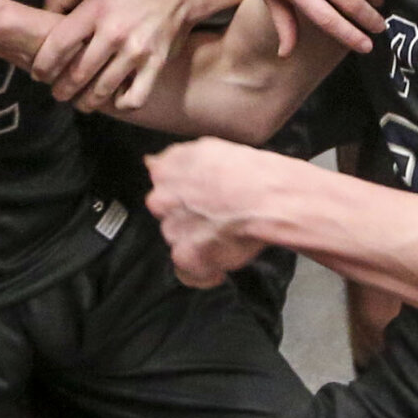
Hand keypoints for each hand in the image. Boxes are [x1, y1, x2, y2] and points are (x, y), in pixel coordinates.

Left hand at [35, 0, 209, 111]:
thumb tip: (43, 16)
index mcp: (95, 10)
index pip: (59, 46)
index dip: (44, 66)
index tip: (38, 74)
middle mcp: (114, 32)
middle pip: (78, 74)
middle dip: (61, 90)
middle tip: (56, 93)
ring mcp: (137, 51)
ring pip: (102, 90)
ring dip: (85, 102)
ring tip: (79, 102)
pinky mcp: (156, 64)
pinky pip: (135, 97)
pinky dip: (121, 104)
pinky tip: (113, 100)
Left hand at [144, 139, 279, 287]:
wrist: (268, 200)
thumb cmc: (248, 171)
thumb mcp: (209, 147)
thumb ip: (176, 159)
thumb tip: (149, 162)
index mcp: (165, 171)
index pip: (161, 185)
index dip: (183, 193)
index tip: (200, 197)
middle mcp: (161, 200)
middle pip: (166, 213)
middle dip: (185, 217)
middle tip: (214, 216)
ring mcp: (171, 230)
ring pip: (176, 239)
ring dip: (194, 241)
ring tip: (223, 236)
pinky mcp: (186, 257)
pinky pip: (187, 271)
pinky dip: (204, 270)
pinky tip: (221, 262)